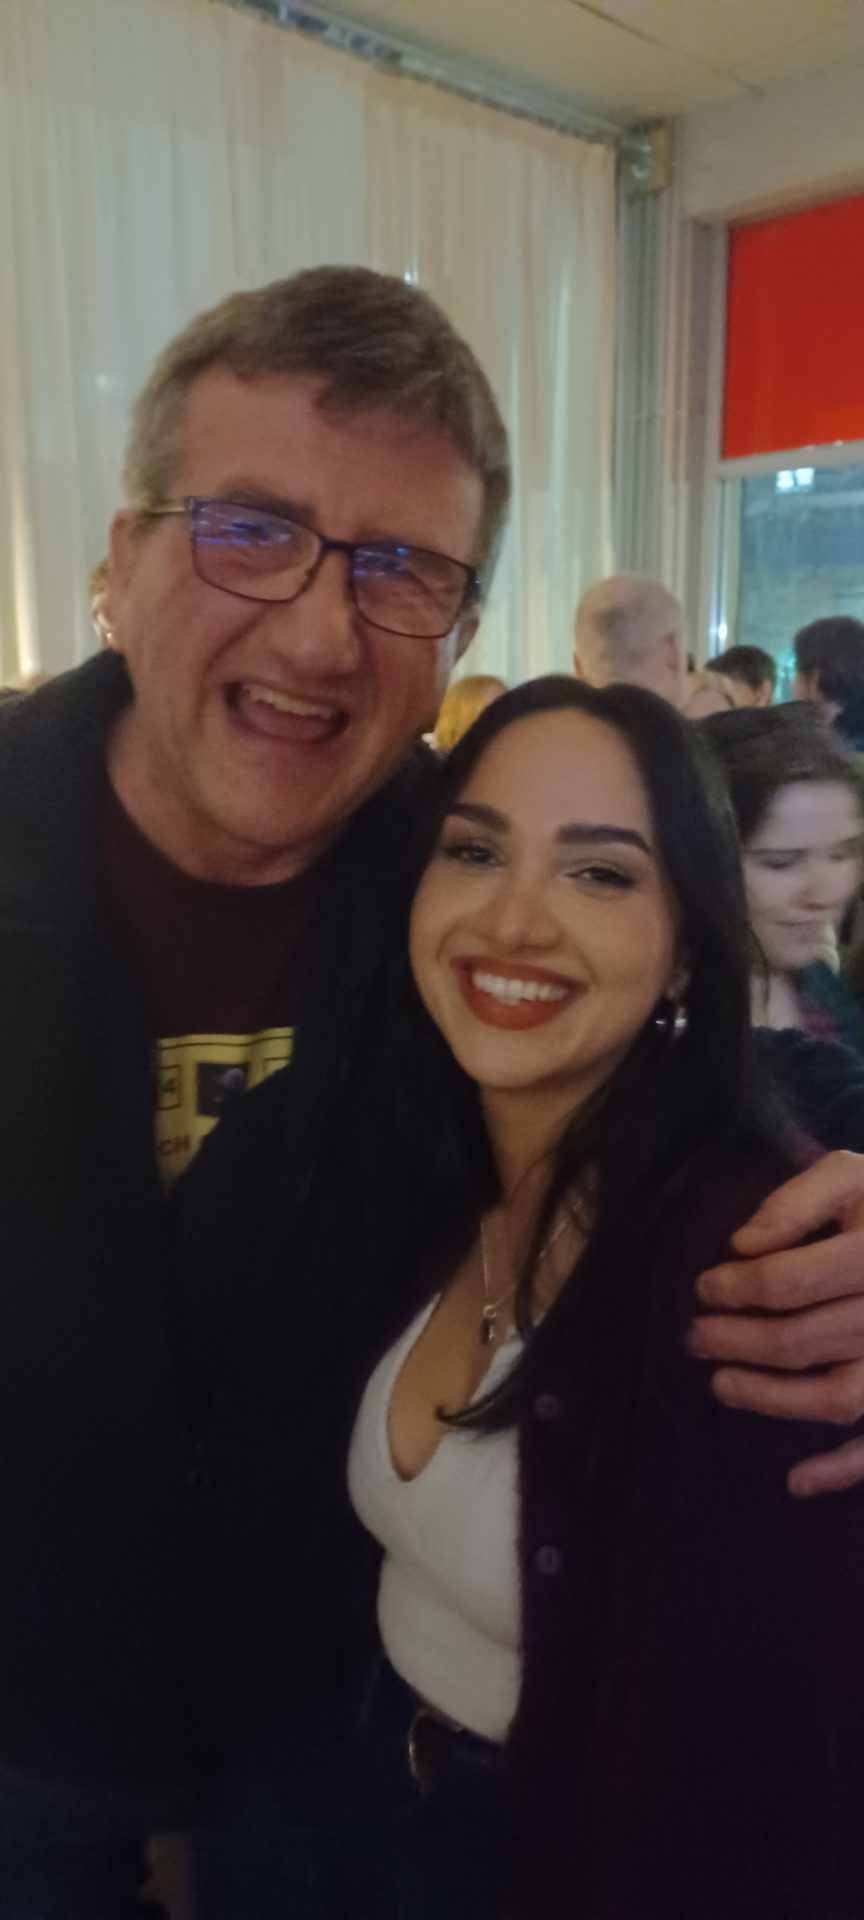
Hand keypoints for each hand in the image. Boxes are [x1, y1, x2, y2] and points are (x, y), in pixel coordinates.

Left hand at [691, 1152, 863, 1497]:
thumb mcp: (852, 1175)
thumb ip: (798, 1201)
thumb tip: (744, 1245)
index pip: (786, 1281)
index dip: (733, 1288)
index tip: (703, 1288)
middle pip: (801, 1341)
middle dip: (736, 1342)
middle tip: (696, 1337)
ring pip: (837, 1398)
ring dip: (771, 1400)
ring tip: (721, 1385)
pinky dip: (841, 1470)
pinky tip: (794, 1482)